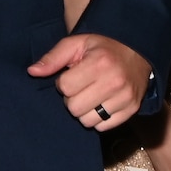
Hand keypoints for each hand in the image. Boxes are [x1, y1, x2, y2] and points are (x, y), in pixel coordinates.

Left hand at [27, 34, 151, 131]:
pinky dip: (99, 118)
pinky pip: (103, 127)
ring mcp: (125, 97)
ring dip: (85, 111)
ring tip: (91, 95)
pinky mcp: (132, 109)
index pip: (65, 87)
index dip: (64, 82)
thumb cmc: (103, 48)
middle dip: (73, 98)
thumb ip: (54, 57)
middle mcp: (115, 81)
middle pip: (74, 107)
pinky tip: (102, 103)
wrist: (138, 51)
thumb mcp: (77, 44)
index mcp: (100, 63)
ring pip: (88, 121)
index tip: (73, 75)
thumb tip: (32, 72)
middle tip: (82, 86)